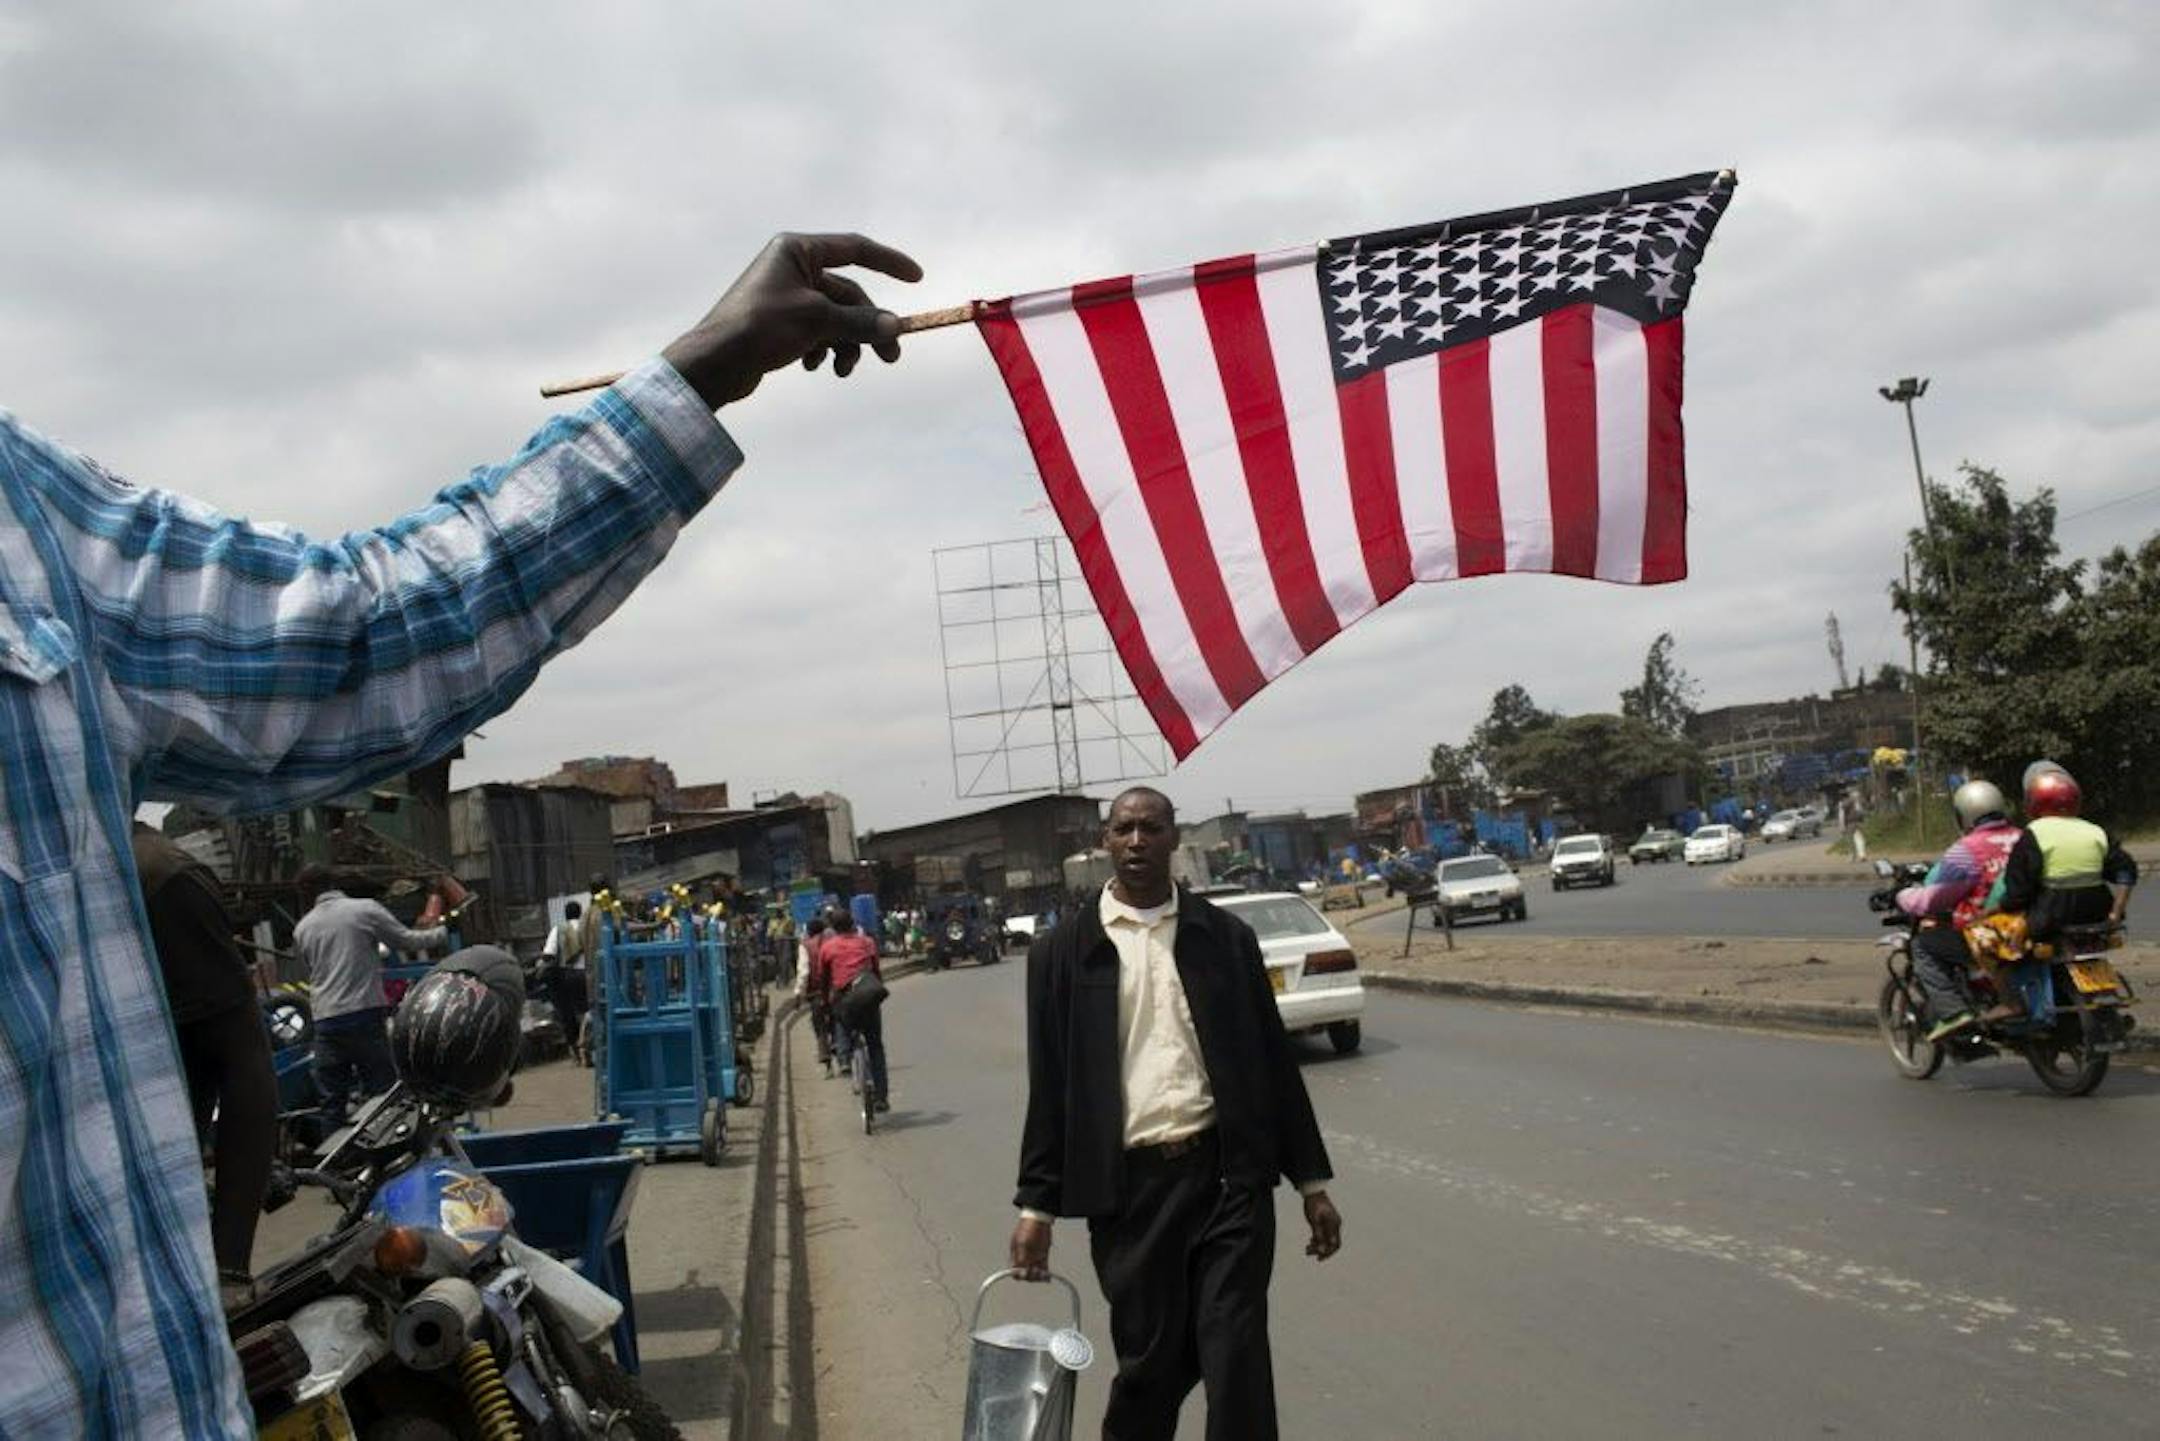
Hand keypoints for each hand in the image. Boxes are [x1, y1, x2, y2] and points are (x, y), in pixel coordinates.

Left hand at [663, 232, 922, 408]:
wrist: (714, 363)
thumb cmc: (760, 328)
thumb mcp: (817, 322)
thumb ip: (860, 321)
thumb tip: (895, 327)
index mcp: (798, 250)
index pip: (854, 249)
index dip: (889, 262)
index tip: (917, 277)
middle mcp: (793, 267)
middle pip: (849, 294)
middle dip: (868, 326)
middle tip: (890, 357)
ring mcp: (787, 296)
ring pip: (836, 317)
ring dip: (846, 344)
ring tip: (842, 369)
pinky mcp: (782, 323)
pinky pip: (818, 331)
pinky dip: (823, 350)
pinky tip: (813, 366)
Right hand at [1009, 1215, 1052, 1280]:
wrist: (1040, 1216)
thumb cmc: (1028, 1228)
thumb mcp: (1023, 1243)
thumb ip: (1020, 1257)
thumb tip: (1018, 1272)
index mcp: (1016, 1254)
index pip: (1014, 1271)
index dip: (1019, 1274)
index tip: (1026, 1272)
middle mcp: (1024, 1257)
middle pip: (1025, 1274)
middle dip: (1030, 1276)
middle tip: (1036, 1271)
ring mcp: (1034, 1256)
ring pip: (1035, 1273)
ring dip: (1039, 1276)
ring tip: (1044, 1275)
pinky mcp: (1043, 1255)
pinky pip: (1043, 1268)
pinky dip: (1046, 1273)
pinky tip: (1048, 1277)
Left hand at [1303, 1190, 1341, 1261]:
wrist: (1313, 1190)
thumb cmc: (1313, 1204)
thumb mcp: (1314, 1219)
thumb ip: (1318, 1234)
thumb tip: (1321, 1248)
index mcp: (1334, 1224)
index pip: (1334, 1244)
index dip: (1328, 1253)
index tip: (1318, 1258)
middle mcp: (1335, 1224)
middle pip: (1331, 1243)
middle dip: (1321, 1250)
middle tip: (1308, 1253)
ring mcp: (1330, 1223)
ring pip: (1326, 1239)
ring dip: (1317, 1245)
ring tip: (1306, 1249)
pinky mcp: (1325, 1221)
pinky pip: (1323, 1234)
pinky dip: (1317, 1239)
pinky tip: (1310, 1241)